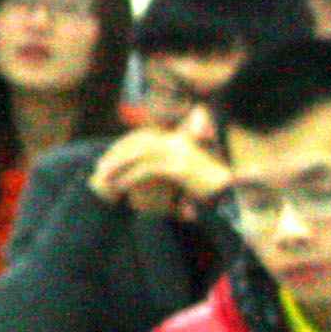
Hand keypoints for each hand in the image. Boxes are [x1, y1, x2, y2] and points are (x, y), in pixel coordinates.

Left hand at [90, 126, 227, 218]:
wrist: (230, 195)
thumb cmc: (209, 188)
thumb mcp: (185, 173)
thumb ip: (167, 168)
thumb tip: (148, 169)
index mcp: (178, 140)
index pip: (144, 137)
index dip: (124, 146)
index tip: (109, 157)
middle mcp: (178, 143)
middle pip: (138, 142)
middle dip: (117, 154)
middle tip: (100, 166)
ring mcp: (179, 154)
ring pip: (140, 155)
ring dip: (119, 165)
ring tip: (104, 177)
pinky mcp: (179, 168)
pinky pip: (148, 170)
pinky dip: (130, 177)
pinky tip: (119, 186)